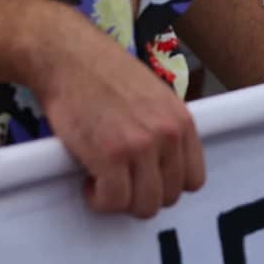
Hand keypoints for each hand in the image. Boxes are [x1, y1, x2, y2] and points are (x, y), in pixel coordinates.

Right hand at [26, 6, 203, 218]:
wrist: (70, 58)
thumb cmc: (105, 74)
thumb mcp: (154, 97)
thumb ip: (164, 128)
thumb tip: (164, 165)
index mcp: (182, 121)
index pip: (193, 179)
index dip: (166, 185)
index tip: (145, 179)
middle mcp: (168, 134)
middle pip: (168, 196)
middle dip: (141, 195)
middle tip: (119, 180)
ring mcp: (141, 146)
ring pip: (143, 205)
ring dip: (120, 200)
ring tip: (103, 180)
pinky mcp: (111, 155)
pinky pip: (112, 201)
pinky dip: (98, 200)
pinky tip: (88, 181)